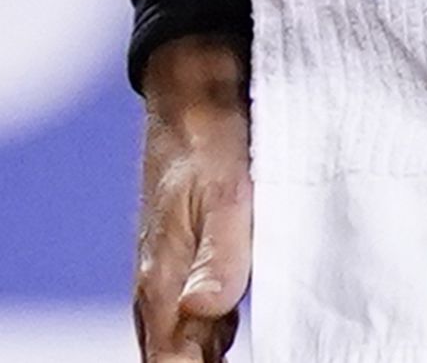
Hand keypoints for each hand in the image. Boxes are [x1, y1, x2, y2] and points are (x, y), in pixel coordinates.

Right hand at [135, 36, 251, 360]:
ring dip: (207, 357)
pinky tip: (241, 340)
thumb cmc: (209, 135)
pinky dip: (216, 337)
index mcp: (163, 278)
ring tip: (245, 352)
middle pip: (174, 359)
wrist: (192, 89)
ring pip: (187, 341)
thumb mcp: (225, 191)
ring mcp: (174, 274)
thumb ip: (218, 255)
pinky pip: (200, 317)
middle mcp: (161, 285)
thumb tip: (205, 310)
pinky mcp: (192, 260)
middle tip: (265, 353)